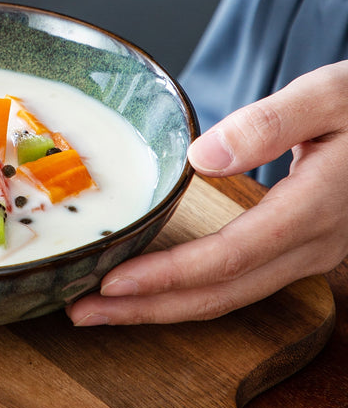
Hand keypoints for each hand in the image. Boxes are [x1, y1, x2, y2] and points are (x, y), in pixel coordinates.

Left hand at [67, 61, 347, 324]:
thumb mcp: (331, 96)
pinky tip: (158, 286)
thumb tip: (202, 156)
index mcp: (313, 208)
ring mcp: (310, 253)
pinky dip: (191, 291)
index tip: (110, 282)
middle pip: (220, 294)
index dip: (166, 276)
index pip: (227, 258)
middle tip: (84, 311)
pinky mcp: (301, 248)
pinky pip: (239, 283)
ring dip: (164, 306)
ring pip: (230, 296)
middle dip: (147, 309)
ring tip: (106, 306)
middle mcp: (312, 244)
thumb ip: (271, 124)